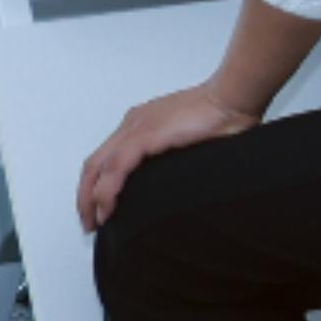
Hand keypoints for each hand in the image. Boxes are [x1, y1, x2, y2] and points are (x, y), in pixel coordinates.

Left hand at [77, 82, 258, 232]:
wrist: (235, 98)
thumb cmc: (228, 114)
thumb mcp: (195, 141)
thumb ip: (181, 157)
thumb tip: (183, 184)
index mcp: (143, 123)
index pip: (107, 156)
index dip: (98, 183)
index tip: (100, 206)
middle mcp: (133, 124)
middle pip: (94, 164)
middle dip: (86, 195)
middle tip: (89, 221)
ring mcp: (136, 129)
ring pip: (97, 167)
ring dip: (90, 197)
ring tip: (93, 222)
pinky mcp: (144, 136)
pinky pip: (114, 168)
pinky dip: (106, 191)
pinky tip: (106, 210)